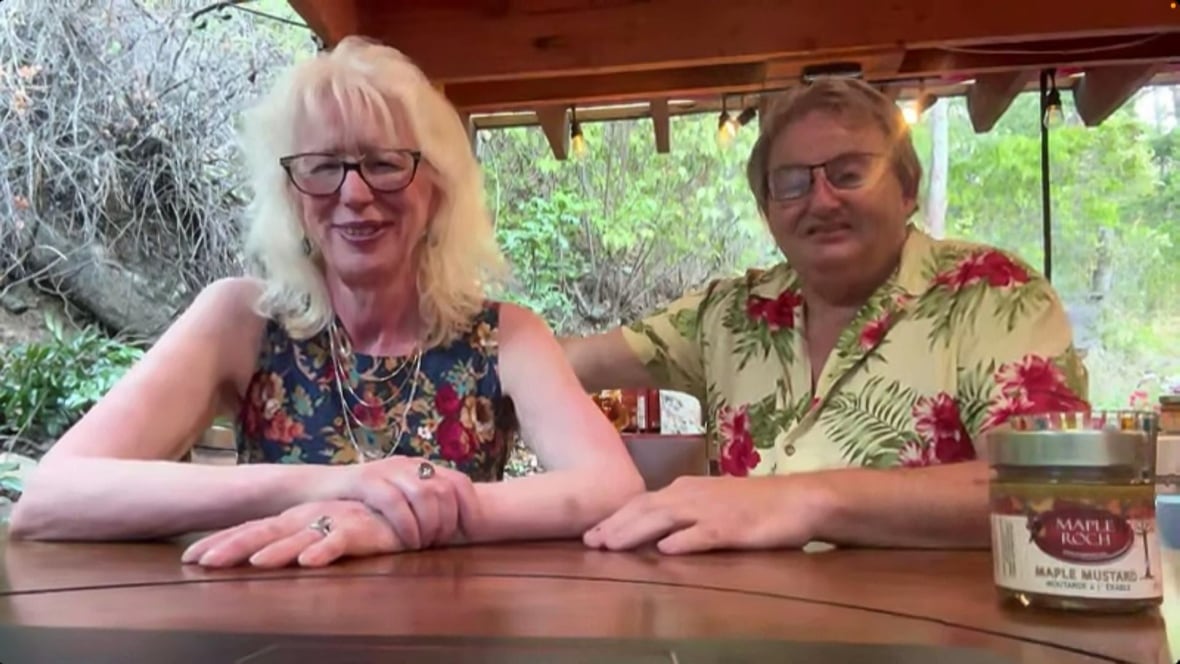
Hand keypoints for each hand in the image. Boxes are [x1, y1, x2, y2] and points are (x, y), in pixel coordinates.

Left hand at [181, 500, 398, 567]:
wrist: (398, 506)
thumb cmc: (356, 520)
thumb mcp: (317, 531)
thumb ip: (291, 542)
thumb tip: (257, 557)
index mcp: (291, 519)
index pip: (249, 531)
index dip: (220, 542)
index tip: (189, 557)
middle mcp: (304, 519)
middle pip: (262, 533)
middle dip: (232, 547)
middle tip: (202, 561)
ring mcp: (330, 522)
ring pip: (297, 538)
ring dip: (276, 550)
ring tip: (255, 563)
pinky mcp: (359, 530)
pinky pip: (339, 541)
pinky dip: (324, 550)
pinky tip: (309, 561)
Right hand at [323, 456, 481, 549]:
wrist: (317, 488)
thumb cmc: (361, 502)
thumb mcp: (398, 499)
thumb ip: (423, 507)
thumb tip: (456, 529)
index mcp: (420, 467)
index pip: (459, 482)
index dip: (470, 507)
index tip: (472, 531)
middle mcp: (407, 464)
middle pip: (444, 490)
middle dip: (447, 520)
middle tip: (440, 542)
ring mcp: (387, 470)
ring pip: (424, 495)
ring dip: (429, 524)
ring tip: (424, 544)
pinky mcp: (366, 480)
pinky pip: (394, 502)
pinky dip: (406, 525)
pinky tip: (406, 542)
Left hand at [582, 476, 824, 553]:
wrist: (798, 499)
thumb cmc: (755, 503)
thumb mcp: (711, 501)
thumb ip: (683, 511)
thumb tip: (653, 530)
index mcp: (685, 489)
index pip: (641, 503)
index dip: (615, 518)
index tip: (591, 533)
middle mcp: (692, 496)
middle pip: (645, 510)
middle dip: (615, 526)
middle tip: (589, 542)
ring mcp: (712, 511)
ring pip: (666, 519)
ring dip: (636, 532)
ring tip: (612, 545)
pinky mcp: (733, 528)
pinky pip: (704, 535)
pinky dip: (684, 541)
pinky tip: (665, 551)